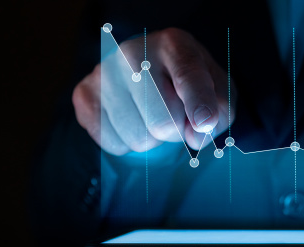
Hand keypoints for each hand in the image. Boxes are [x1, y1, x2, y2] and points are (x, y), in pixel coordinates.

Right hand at [72, 28, 233, 154]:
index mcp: (174, 44)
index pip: (189, 78)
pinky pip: (113, 143)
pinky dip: (128, 142)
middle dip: (176, 131)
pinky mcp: (84, 94)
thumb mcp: (218, 90)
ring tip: (151, 114)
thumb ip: (218, 112)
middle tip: (173, 114)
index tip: (204, 123)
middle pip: (163, 123)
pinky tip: (132, 119)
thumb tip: (195, 135)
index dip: (200, 105)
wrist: (147, 70)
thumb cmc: (188, 84)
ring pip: (138, 138)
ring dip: (152, 138)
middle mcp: (133, 52)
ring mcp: (104, 72)